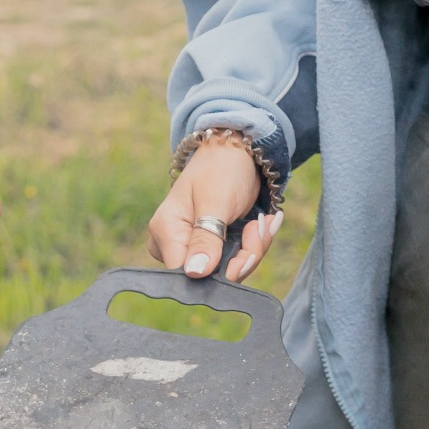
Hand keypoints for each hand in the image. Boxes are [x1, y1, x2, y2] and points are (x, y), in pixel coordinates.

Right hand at [145, 135, 283, 281]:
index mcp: (166, 231)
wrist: (237, 152)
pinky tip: (261, 222)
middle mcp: (176, 244)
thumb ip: (205, 238)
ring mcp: (195, 247)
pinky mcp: (214, 247)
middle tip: (259, 226)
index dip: (218, 272)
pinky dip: (254, 244)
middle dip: (244, 256)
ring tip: (262, 220)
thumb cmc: (221, 168)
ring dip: (254, 247)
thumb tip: (194, 273)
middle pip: (211, 276)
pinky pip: (237, 260)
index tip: (245, 250)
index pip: (186, 274)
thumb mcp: (215, 201)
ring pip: (229, 270)